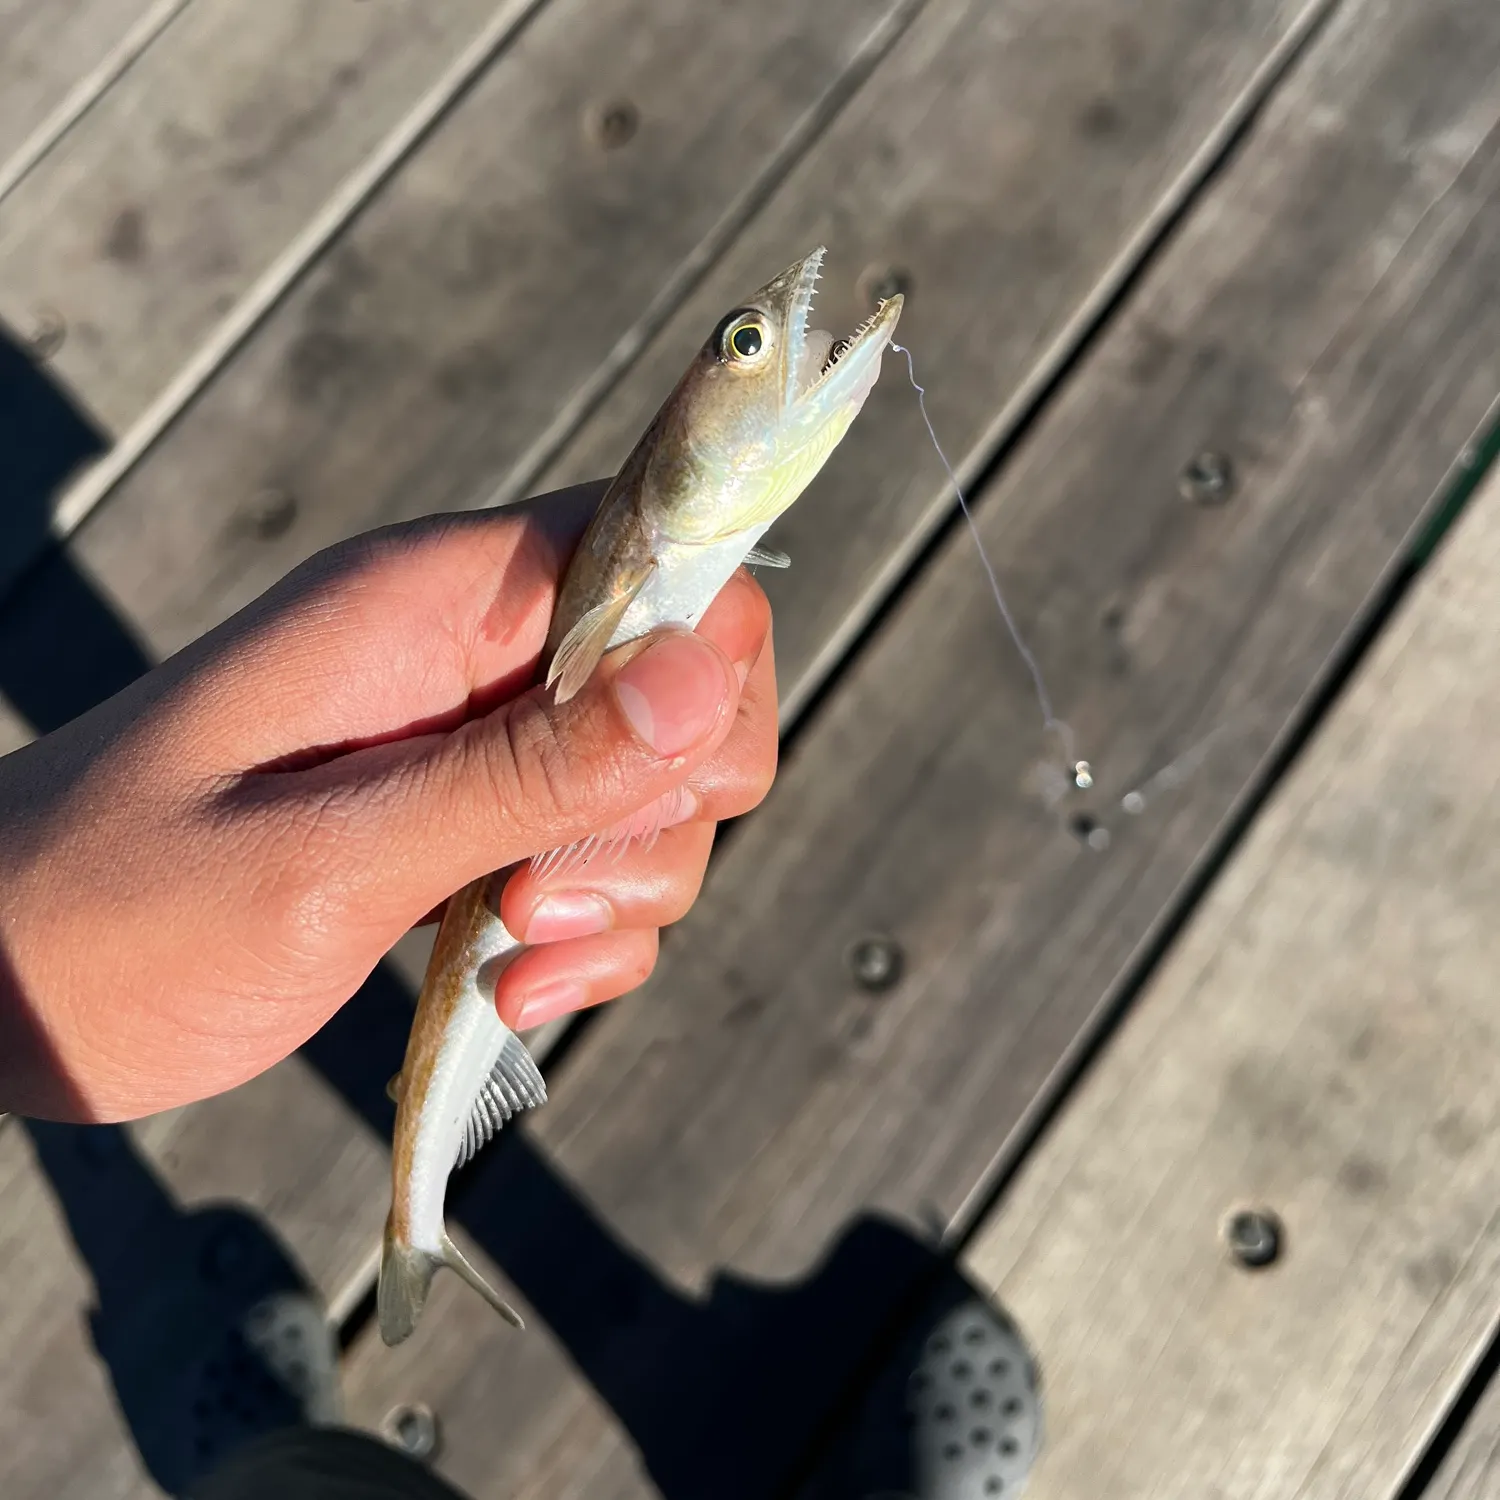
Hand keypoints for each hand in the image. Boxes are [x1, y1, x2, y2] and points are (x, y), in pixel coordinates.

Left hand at [0, 483, 776, 1121]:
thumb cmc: (115, 914)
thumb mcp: (328, 854)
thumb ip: (526, 768)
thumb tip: (706, 674)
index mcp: (434, 602)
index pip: (659, 546)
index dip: (703, 649)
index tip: (651, 780)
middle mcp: (475, 656)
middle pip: (687, 683)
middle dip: (661, 805)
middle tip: (540, 889)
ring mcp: (477, 747)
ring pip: (657, 791)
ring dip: (623, 890)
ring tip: (509, 954)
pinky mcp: (472, 832)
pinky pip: (601, 867)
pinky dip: (589, 939)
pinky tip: (510, 990)